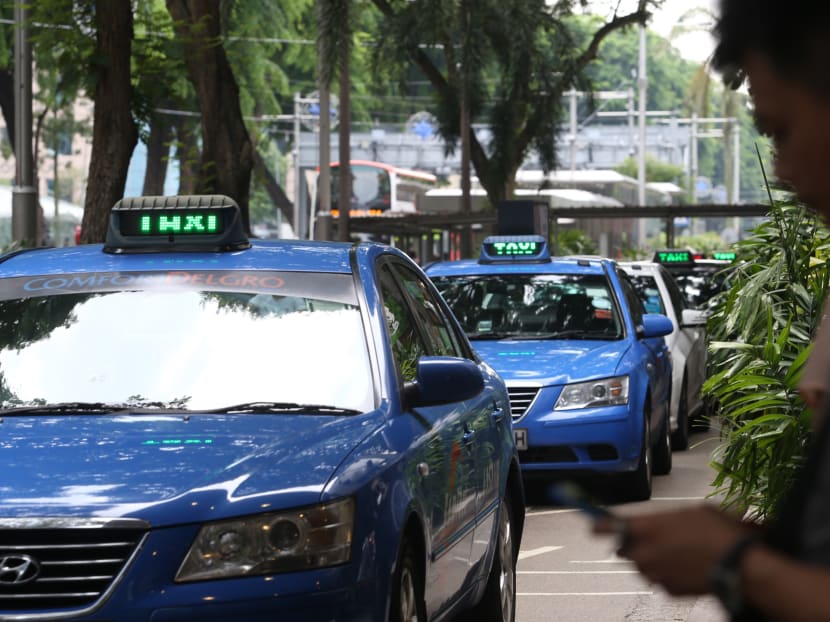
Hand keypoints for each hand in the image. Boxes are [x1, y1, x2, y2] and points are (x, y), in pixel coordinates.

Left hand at [593, 504, 756, 595]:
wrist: (739, 563)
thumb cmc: (716, 531)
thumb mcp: (688, 513)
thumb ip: (661, 520)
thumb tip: (653, 523)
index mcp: (646, 527)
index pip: (607, 526)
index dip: (598, 526)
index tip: (593, 526)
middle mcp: (644, 551)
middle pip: (623, 550)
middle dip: (632, 545)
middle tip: (651, 540)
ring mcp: (655, 573)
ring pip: (641, 566)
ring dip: (651, 560)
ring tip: (676, 553)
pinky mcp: (667, 590)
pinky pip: (659, 581)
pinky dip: (667, 575)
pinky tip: (685, 567)